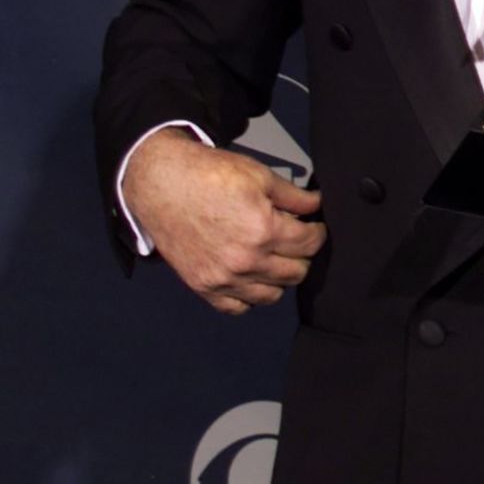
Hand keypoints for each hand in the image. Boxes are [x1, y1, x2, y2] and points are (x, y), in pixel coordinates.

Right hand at [121, 127, 325, 314]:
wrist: (163, 185)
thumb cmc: (211, 176)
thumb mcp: (261, 176)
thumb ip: (295, 196)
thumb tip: (318, 205)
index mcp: (263, 230)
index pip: (310, 244)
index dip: (318, 233)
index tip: (316, 227)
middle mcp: (245, 261)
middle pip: (296, 273)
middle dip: (303, 255)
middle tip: (298, 241)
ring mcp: (223, 279)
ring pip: (272, 295)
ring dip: (280, 277)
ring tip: (277, 258)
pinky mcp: (203, 287)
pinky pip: (237, 308)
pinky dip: (250, 296)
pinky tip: (252, 277)